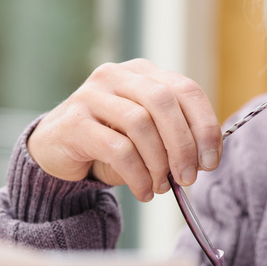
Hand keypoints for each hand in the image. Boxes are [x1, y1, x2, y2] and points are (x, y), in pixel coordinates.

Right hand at [25, 59, 221, 201]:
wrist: (55, 150)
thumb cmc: (109, 142)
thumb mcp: (147, 134)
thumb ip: (175, 137)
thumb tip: (205, 158)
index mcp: (143, 73)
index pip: (186, 89)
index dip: (205, 126)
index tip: (211, 161)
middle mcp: (117, 75)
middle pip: (163, 101)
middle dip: (183, 144)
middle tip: (188, 178)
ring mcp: (92, 95)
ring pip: (140, 124)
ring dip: (158, 162)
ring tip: (161, 186)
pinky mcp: (73, 121)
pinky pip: (117, 148)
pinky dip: (137, 175)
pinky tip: (143, 191)